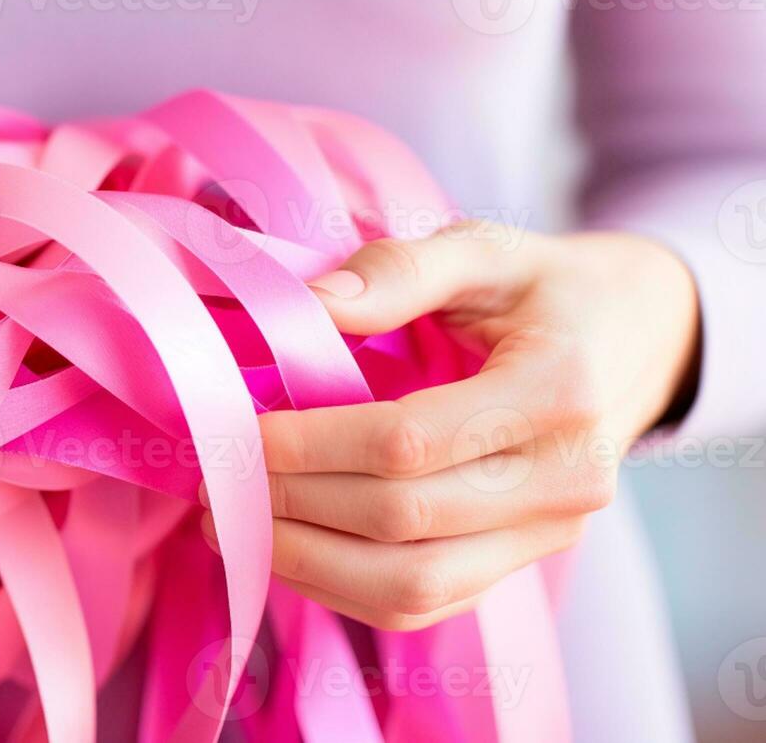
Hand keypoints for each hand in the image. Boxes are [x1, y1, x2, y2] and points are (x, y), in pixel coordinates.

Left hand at [202, 222, 698, 630]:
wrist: (633, 338)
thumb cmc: (543, 288)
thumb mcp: (484, 248)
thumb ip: (400, 270)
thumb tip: (309, 305)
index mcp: (559, 391)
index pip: (411, 442)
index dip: (312, 444)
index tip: (239, 430)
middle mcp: (567, 479)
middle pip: (404, 520)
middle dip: (293, 503)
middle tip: (217, 480)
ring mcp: (550, 533)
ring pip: (414, 583)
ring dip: (307, 563)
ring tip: (231, 527)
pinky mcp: (523, 561)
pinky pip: (428, 602)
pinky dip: (344, 588)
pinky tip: (286, 550)